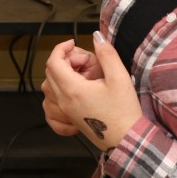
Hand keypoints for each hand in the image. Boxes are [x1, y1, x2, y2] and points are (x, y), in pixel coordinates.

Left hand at [40, 32, 142, 148]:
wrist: (127, 140)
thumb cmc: (124, 112)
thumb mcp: (119, 77)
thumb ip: (106, 54)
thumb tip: (97, 37)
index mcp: (72, 89)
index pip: (54, 62)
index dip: (61, 48)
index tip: (73, 43)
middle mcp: (64, 101)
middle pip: (50, 72)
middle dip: (64, 60)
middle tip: (84, 61)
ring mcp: (65, 112)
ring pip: (49, 86)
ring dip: (60, 75)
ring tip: (81, 74)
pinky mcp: (69, 119)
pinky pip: (51, 104)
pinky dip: (56, 93)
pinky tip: (72, 90)